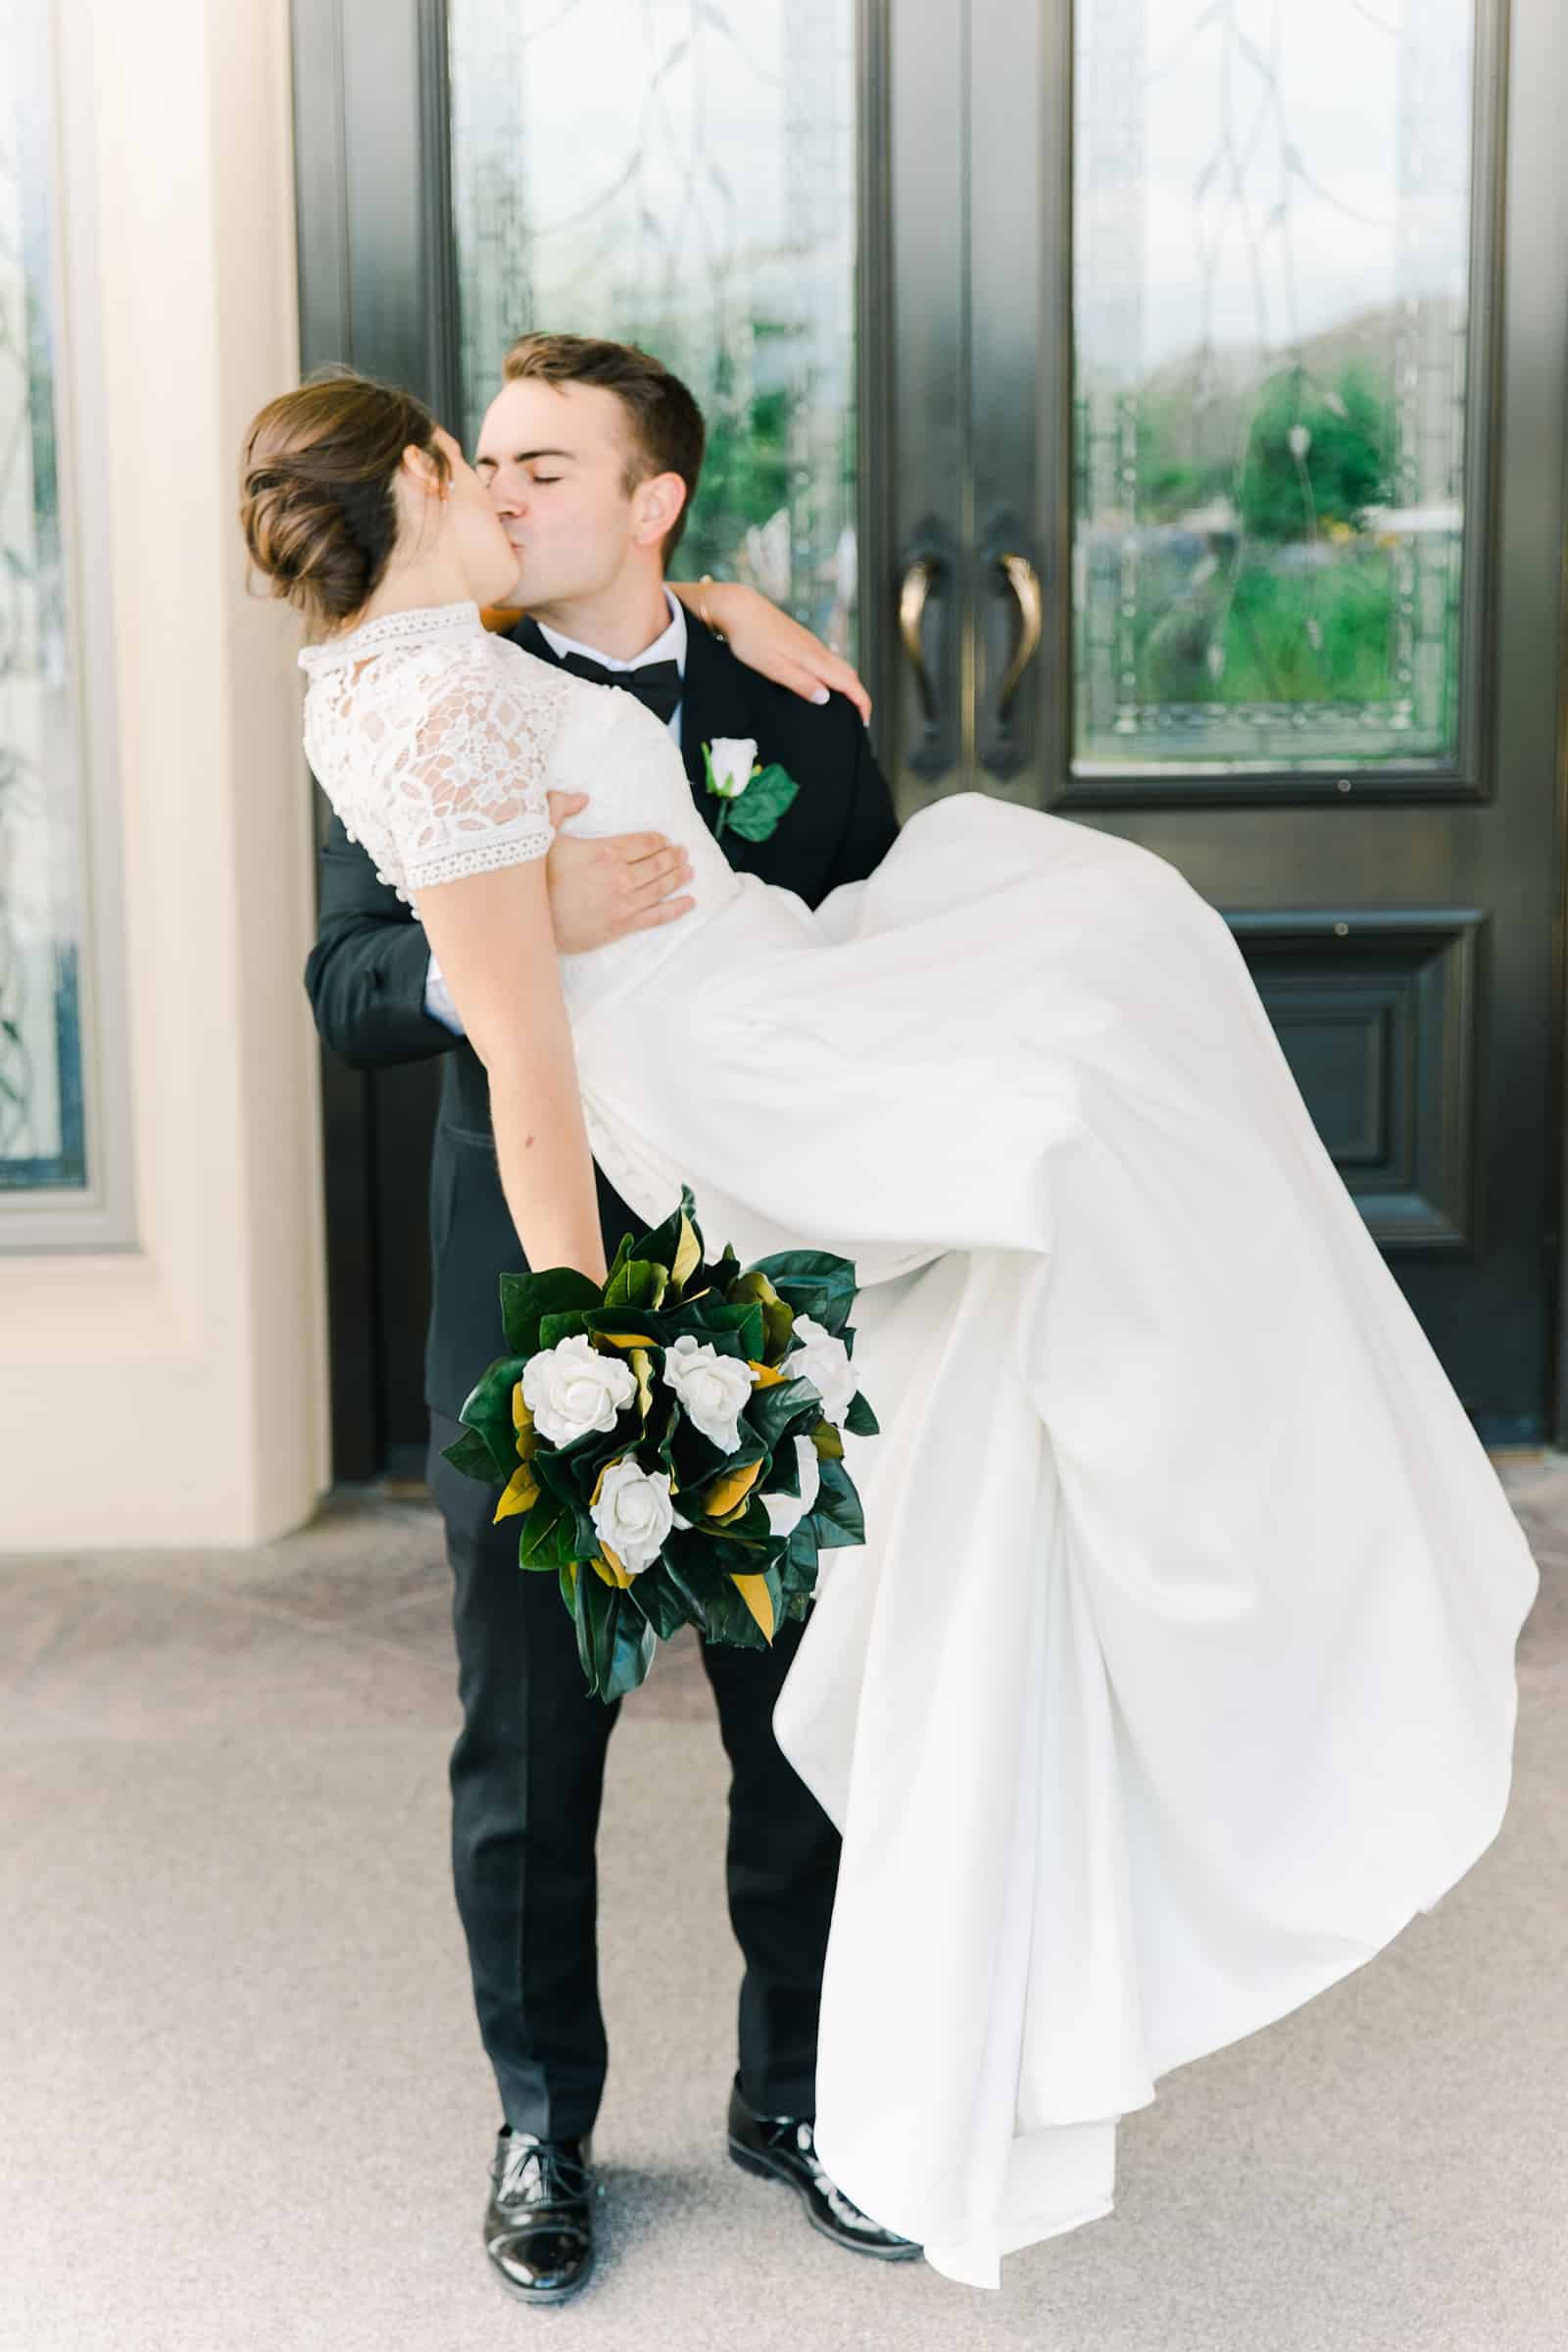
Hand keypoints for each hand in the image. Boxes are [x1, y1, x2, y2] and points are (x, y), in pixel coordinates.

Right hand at [545, 791, 695, 954]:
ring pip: (661, 887)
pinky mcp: (622, 926)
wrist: (530, 922)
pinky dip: (677, 909)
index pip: (644, 842)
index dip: (658, 840)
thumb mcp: (540, 833)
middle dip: (673, 857)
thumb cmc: (534, 878)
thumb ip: (558, 806)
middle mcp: (621, 876)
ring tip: (689, 871)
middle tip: (683, 853)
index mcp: (606, 850)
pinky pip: (657, 916)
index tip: (665, 840)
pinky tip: (690, 902)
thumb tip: (583, 798)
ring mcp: (625, 902)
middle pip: (658, 863)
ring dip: (678, 877)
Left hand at [670, 580, 871, 723]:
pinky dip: (834, 675)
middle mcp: (817, 649)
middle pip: (849, 673)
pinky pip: (827, 660)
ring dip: (847, 685)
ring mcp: (810, 643)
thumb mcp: (774, 668)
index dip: (861, 703)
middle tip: (858, 718)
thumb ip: (801, 683)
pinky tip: (824, 684)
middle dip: (858, 696)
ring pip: (839, 665)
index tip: (865, 721)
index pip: (849, 682)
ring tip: (844, 705)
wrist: (739, 608)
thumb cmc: (751, 639)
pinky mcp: (801, 640)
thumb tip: (826, 699)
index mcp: (813, 658)